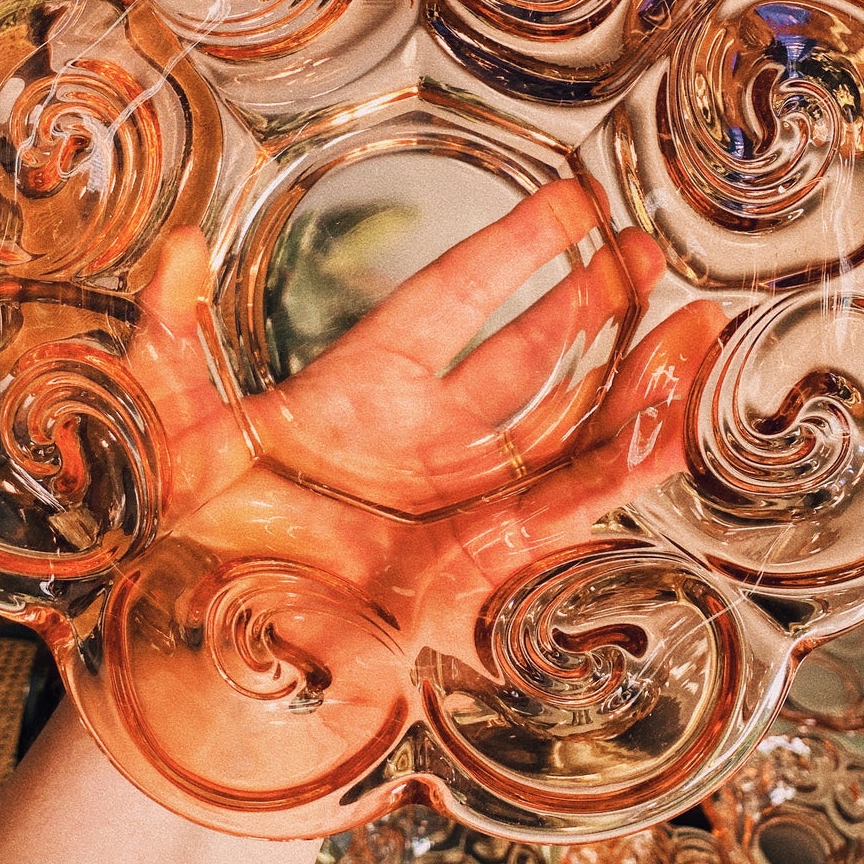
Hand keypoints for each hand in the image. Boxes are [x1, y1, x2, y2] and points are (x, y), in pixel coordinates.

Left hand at [120, 182, 724, 814]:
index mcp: (358, 393)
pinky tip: (673, 425)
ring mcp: (457, 506)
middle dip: (592, 305)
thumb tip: (183, 243)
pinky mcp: (481, 570)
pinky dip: (623, 469)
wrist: (199, 664)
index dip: (513, 250)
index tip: (572, 199)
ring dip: (631, 383)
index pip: (452, 300)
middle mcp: (422, 444)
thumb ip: (173, 337)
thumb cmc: (181, 551)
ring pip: (564, 431)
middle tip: (651, 251)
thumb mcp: (168, 433)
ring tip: (696, 330)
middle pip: (525, 359)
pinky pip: (565, 509)